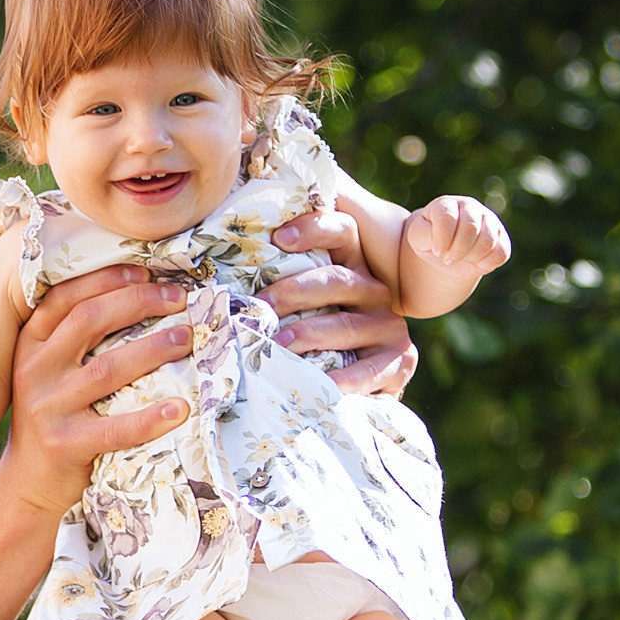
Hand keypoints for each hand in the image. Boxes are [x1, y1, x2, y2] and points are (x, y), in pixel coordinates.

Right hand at [0, 266, 195, 517]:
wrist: (27, 483)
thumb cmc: (53, 417)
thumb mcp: (48, 371)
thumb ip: (74, 338)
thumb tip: (136, 296)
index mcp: (31, 344)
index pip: (65, 298)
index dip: (106, 280)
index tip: (147, 272)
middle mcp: (34, 370)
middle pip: (89, 321)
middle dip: (138, 303)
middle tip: (180, 299)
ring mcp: (47, 408)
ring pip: (106, 369)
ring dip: (152, 349)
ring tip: (187, 339)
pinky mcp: (65, 445)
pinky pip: (115, 428)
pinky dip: (150, 418)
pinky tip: (181, 408)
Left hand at [264, 210, 419, 396]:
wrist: (359, 389)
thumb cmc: (316, 343)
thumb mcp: (304, 311)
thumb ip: (280, 293)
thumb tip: (221, 284)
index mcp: (352, 268)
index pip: (343, 232)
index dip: (315, 229)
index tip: (279, 238)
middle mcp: (374, 291)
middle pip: (337, 279)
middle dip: (293, 292)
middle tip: (259, 308)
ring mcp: (388, 326)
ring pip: (345, 324)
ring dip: (308, 334)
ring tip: (277, 345)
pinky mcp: (398, 361)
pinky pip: (366, 370)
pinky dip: (340, 379)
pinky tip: (316, 385)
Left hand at [407, 196, 510, 276]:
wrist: (446, 251)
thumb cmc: (429, 241)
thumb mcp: (417, 238)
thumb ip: (423, 234)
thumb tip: (440, 240)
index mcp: (446, 204)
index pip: (447, 218)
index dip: (442, 240)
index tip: (437, 252)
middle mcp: (470, 206)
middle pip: (470, 228)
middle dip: (457, 251)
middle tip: (448, 259)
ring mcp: (489, 219)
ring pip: (488, 241)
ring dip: (471, 257)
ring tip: (461, 258)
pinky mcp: (501, 236)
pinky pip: (501, 253)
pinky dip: (486, 263)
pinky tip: (475, 261)